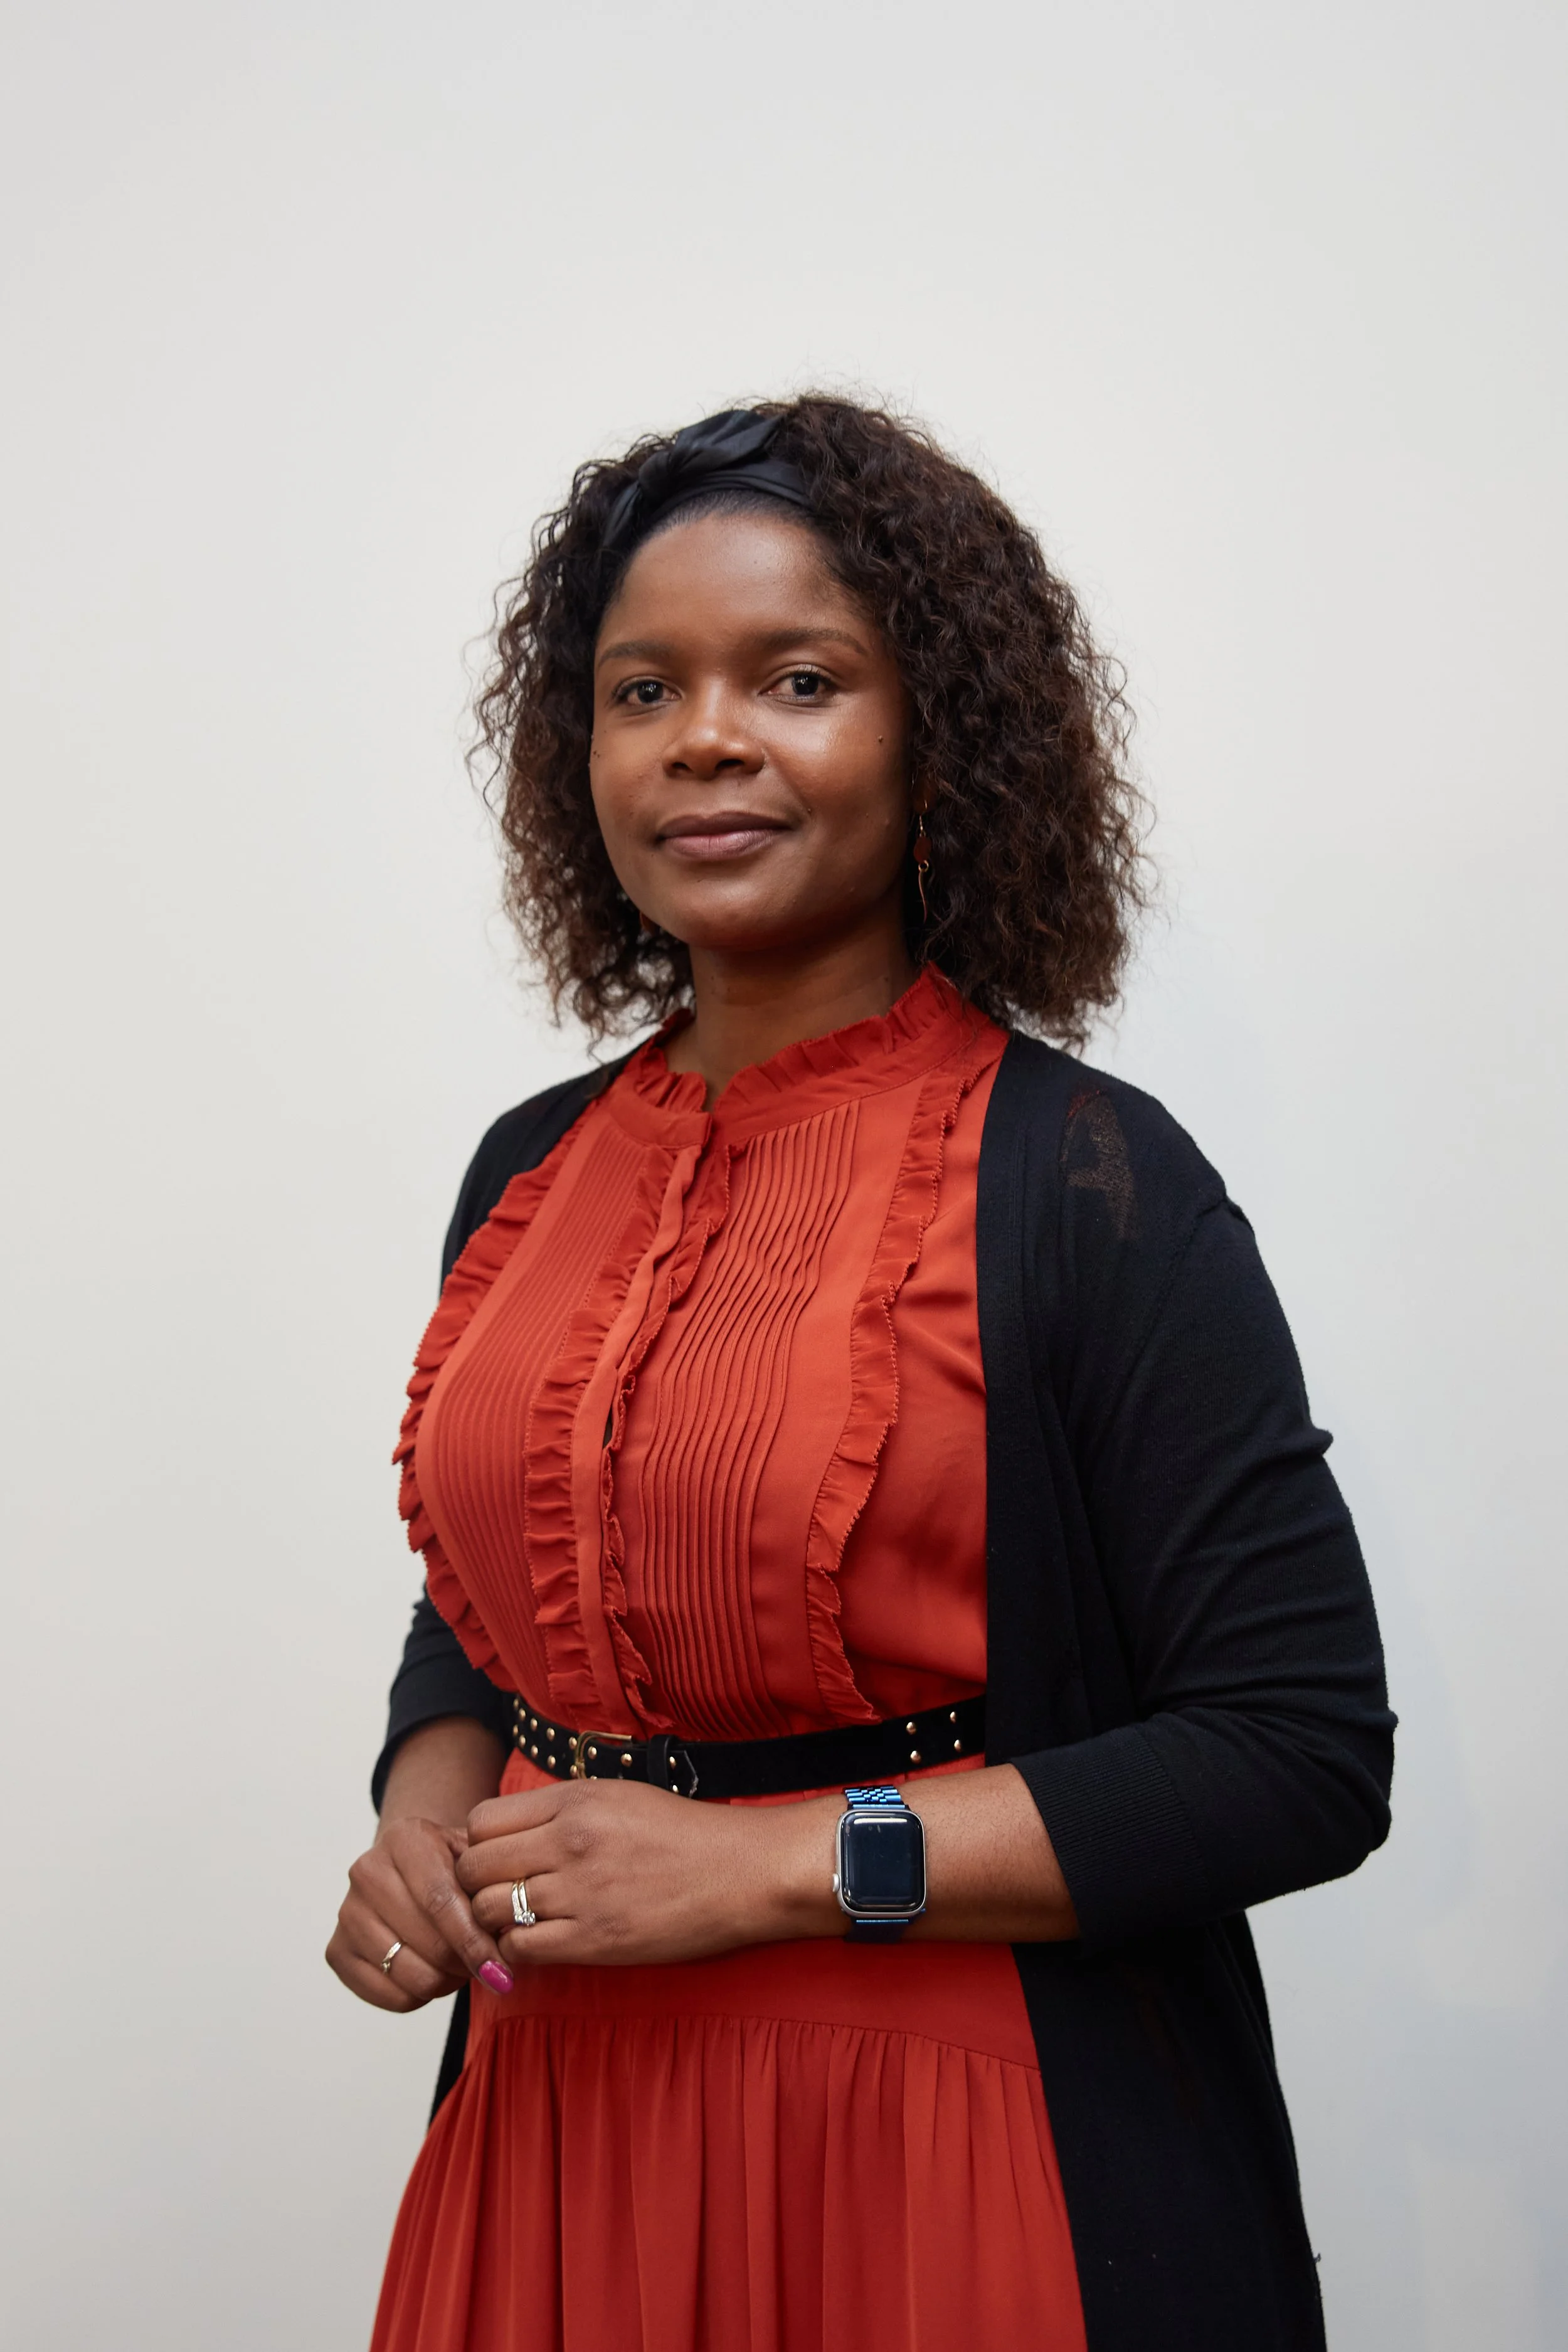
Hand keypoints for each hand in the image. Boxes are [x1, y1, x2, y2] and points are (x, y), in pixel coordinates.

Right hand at [326, 1814, 516, 2011]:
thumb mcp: (476, 1860)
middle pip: (428, 1941)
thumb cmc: (452, 1866)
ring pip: (408, 1972)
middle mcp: (368, 1871)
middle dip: (465, 1964)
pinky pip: (387, 1994)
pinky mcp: (337, 1950)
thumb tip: (511, 1932)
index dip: (473, 1940)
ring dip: (444, 1982)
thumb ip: (493, 1888)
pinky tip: (431, 1975)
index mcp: (405, 1839)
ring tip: (459, 1967)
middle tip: (487, 1967)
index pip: (440, 1900)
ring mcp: (347, 1911)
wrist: (409, 1866)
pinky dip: (418, 1996)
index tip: (500, 1969)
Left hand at [456, 1779, 841, 1969]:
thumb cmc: (686, 1835)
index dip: (479, 1843)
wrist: (744, 1873)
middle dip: (476, 1883)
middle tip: (498, 1894)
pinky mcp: (594, 1940)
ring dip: (495, 1920)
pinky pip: (520, 1948)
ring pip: (489, 1909)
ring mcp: (580, 1892)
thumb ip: (562, 1810)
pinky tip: (540, 1943)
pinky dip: (518, 1950)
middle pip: (474, 1866)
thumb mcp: (620, 1796)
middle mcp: (569, 1841)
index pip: (482, 1821)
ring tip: (518, 1921)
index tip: (497, 1857)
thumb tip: (509, 1832)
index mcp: (575, 1800)